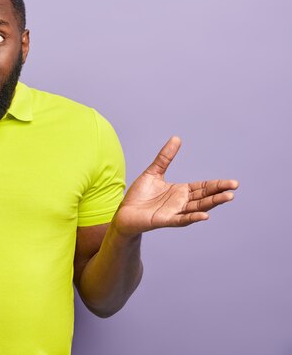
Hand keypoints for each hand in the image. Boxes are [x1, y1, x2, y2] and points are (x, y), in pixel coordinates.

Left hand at [113, 137, 238, 236]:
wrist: (124, 212)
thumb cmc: (139, 195)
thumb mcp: (153, 172)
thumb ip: (165, 157)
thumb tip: (177, 138)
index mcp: (180, 191)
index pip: (203, 187)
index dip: (216, 184)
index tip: (232, 182)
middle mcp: (181, 202)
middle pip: (204, 197)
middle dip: (219, 192)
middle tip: (234, 187)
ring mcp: (174, 212)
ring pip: (197, 207)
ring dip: (212, 203)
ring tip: (227, 197)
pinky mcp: (165, 220)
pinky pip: (181, 219)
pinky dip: (193, 217)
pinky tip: (204, 215)